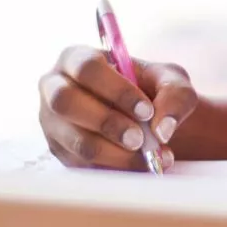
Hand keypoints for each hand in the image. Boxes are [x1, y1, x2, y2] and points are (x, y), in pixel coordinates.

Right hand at [38, 45, 199, 171]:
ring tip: (146, 156)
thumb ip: (174, 95)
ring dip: (113, 152)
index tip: (146, 111)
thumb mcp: (171, 82)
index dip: (116, 90)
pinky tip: (140, 166)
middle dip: (107, 123)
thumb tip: (162, 129)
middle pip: (66, 102)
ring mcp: (52, 122)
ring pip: (75, 140)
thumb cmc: (152, 91)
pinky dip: (114, 168)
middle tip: (140, 139)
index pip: (86, 67)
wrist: (145, 120)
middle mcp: (54, 87)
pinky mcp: (60, 151)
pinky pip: (82, 165)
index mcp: (76, 58)